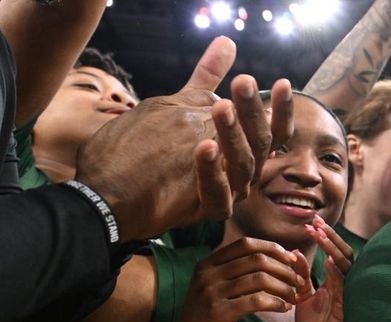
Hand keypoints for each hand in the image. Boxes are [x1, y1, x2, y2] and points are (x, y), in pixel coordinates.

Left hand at [74, 36, 294, 240]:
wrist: (108, 188)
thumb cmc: (146, 147)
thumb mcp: (180, 105)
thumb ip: (207, 78)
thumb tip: (227, 42)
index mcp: (239, 148)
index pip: (272, 130)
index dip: (280, 109)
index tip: (282, 83)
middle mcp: (238, 170)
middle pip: (260, 142)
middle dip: (252, 111)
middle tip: (242, 83)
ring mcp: (225, 191)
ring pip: (243, 165)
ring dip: (232, 135)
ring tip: (220, 107)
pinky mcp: (204, 210)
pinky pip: (218, 194)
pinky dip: (211, 171)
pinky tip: (203, 148)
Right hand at [163, 238, 302, 321]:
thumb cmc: (209, 317)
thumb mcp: (216, 288)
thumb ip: (238, 272)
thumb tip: (277, 255)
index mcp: (208, 264)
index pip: (246, 244)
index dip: (272, 248)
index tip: (291, 259)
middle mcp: (207, 274)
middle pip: (256, 259)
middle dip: (284, 269)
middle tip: (298, 281)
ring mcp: (211, 292)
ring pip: (259, 279)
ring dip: (284, 287)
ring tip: (294, 296)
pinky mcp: (218, 312)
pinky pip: (256, 301)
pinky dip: (276, 303)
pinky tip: (284, 308)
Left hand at [295, 217, 352, 321]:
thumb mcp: (303, 297)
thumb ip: (301, 277)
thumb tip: (294, 253)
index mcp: (335, 281)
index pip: (334, 253)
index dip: (325, 237)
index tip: (311, 223)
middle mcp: (344, 285)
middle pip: (343, 254)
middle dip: (330, 237)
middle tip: (315, 222)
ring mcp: (347, 295)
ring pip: (345, 266)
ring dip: (332, 249)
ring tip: (319, 235)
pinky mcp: (347, 307)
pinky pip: (344, 286)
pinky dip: (337, 272)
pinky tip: (328, 261)